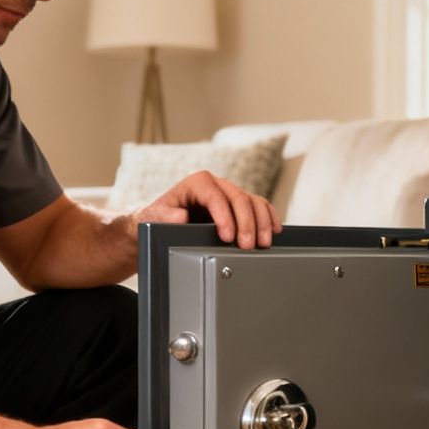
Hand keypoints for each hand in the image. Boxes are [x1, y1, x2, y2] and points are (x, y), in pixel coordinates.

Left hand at [135, 170, 280, 249]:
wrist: (161, 223)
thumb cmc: (157, 218)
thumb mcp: (154, 217)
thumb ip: (165, 216)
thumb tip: (181, 216)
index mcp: (197, 183)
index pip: (216, 196)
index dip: (224, 216)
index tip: (226, 236)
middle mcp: (216, 185)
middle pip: (239, 198)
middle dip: (246, 223)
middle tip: (246, 245)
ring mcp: (229, 194)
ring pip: (253, 202)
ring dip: (261, 222)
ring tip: (262, 243)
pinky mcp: (238, 206)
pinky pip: (259, 206)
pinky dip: (269, 217)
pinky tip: (274, 230)